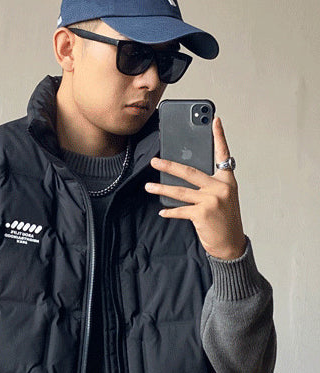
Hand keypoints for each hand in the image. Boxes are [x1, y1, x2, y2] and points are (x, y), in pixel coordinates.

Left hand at [145, 117, 246, 259]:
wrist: (231, 244)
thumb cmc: (226, 221)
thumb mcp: (224, 199)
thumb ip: (210, 186)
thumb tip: (188, 177)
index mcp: (227, 181)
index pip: (223, 155)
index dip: (219, 137)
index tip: (215, 121)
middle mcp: (220, 187)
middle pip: (190, 172)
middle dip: (169, 166)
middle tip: (155, 162)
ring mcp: (211, 200)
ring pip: (180, 191)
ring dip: (161, 189)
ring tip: (148, 187)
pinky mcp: (202, 213)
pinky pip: (180, 210)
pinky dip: (170, 212)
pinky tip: (162, 211)